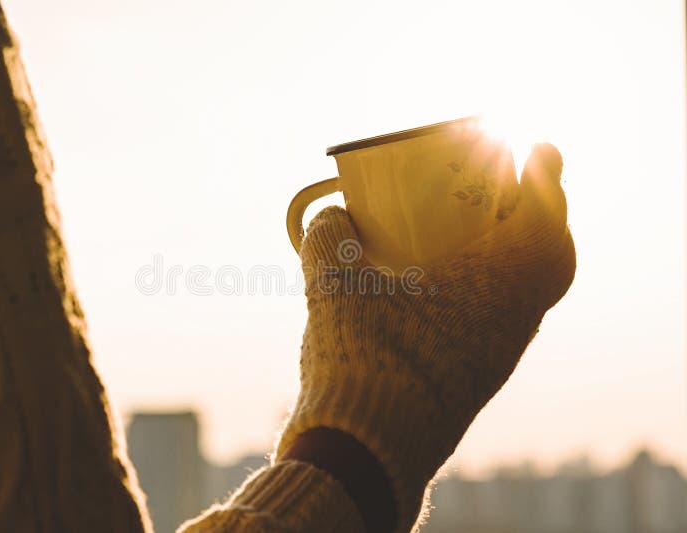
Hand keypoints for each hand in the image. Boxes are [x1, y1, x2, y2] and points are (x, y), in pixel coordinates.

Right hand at [275, 143, 575, 531]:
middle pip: (551, 257)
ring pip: (530, 290)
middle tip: (518, 187)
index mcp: (495, 288)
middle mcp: (511, 320)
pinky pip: (507, 317)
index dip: (546, 176)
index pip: (543, 218)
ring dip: (520, 252)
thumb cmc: (360, 361)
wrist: (367, 450)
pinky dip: (496, 286)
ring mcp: (499, 353)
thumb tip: (330, 215)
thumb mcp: (333, 288)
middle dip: (542, 213)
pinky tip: (458, 282)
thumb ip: (327, 239)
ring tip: (489, 230)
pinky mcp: (479, 376)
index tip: (537, 148)